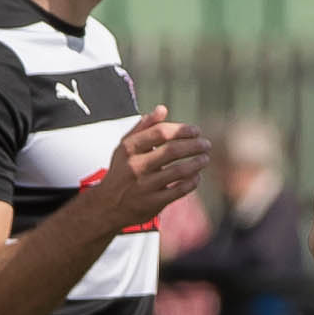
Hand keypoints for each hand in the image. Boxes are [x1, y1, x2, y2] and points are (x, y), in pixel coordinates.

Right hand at [92, 112, 213, 226]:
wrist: (107, 205)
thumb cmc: (122, 170)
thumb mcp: (125, 146)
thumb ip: (144, 127)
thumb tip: (162, 109)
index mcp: (129, 148)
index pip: (161, 132)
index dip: (182, 130)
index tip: (196, 131)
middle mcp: (135, 166)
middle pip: (172, 151)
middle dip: (194, 145)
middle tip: (206, 144)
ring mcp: (144, 186)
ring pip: (178, 171)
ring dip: (196, 163)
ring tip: (205, 158)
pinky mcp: (152, 203)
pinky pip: (178, 191)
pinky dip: (192, 182)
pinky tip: (196, 176)